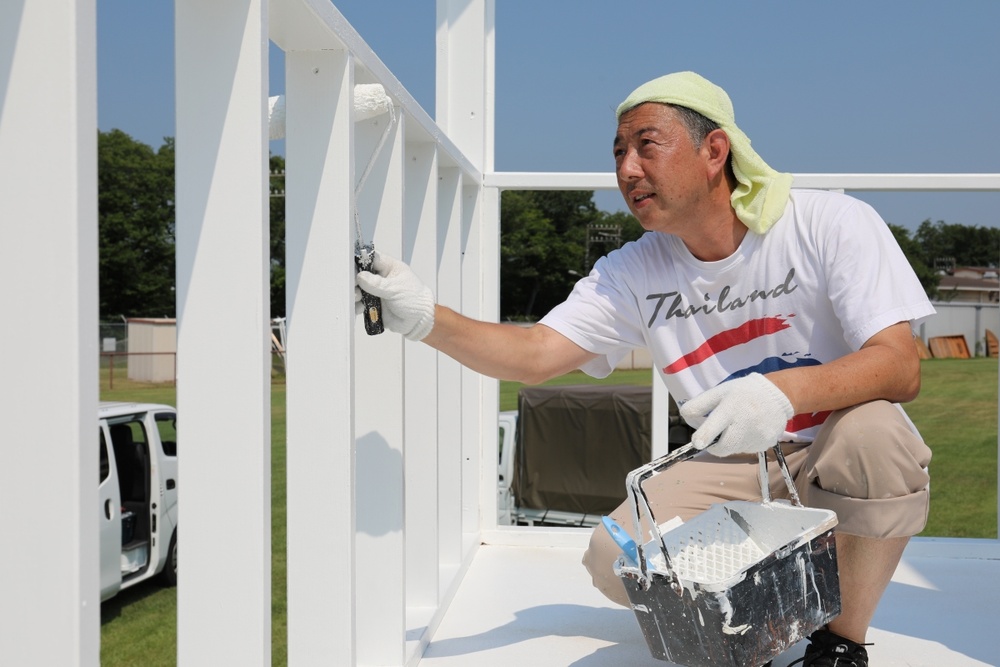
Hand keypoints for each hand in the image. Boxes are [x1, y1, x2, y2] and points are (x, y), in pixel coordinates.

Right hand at [355, 252, 434, 340]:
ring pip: (357, 288)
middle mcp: (379, 277)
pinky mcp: (371, 304)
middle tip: (354, 285)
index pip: (370, 257)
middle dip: (354, 279)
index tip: (351, 267)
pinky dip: (356, 305)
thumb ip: (377, 283)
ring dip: (355, 293)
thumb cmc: (414, 299)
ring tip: (358, 297)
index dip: (359, 260)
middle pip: (360, 273)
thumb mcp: (396, 289)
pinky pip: (358, 303)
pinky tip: (360, 307)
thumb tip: (360, 276)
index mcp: (388, 267)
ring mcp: (374, 291)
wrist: (418, 321)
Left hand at [678, 373, 793, 456]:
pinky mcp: (766, 444)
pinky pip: (747, 449)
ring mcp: (757, 436)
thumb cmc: (743, 392)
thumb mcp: (719, 391)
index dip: (704, 437)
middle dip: (714, 445)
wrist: (778, 394)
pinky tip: (750, 428)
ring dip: (730, 442)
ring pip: (734, 450)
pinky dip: (744, 442)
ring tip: (739, 424)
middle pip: (722, 448)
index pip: (714, 427)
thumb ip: (699, 405)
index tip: (697, 443)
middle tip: (716, 434)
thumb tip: (687, 420)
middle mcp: (745, 425)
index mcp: (730, 409)